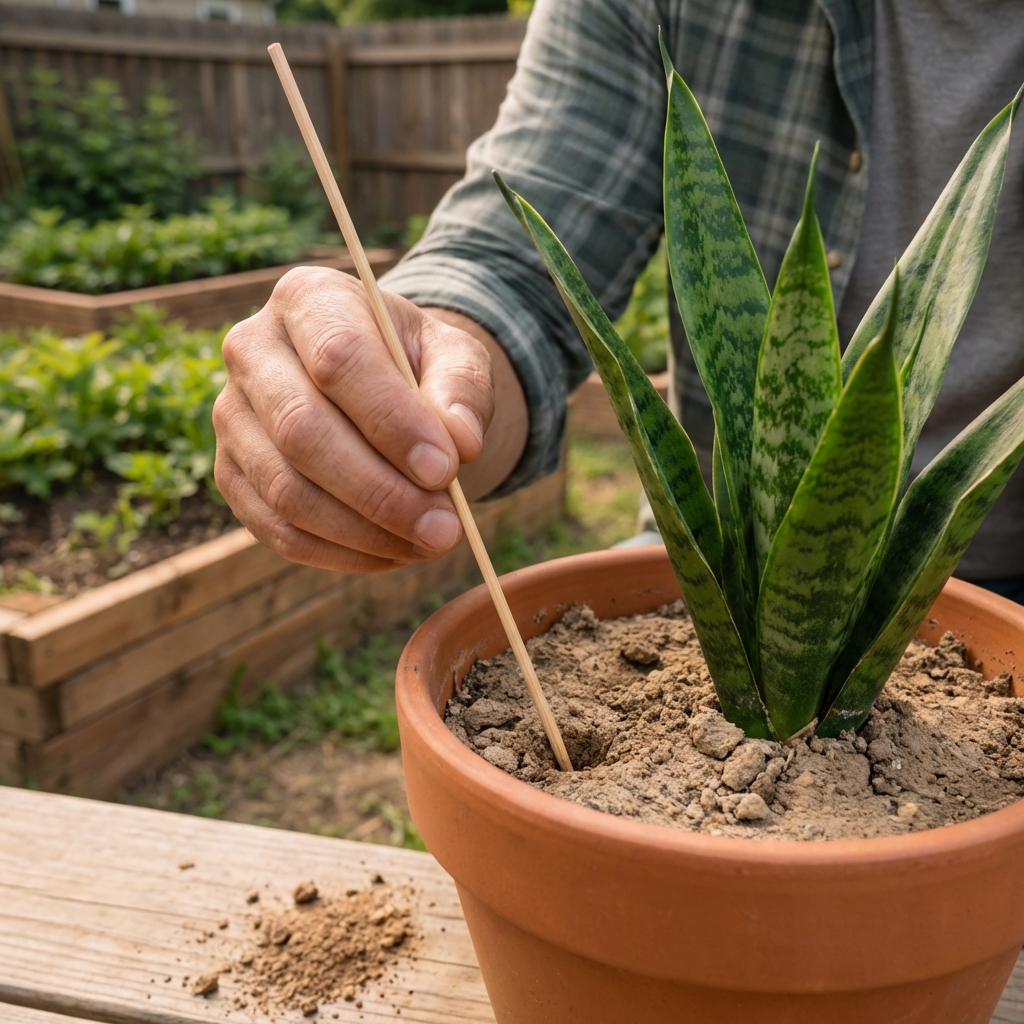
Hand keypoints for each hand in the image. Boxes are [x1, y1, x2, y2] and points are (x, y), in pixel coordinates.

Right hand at [213, 266, 526, 572]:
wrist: (374, 383)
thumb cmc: (414, 365)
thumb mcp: (454, 356)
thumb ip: (462, 390)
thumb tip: (459, 444)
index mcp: (308, 299)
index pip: (338, 359)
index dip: (392, 422)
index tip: (446, 470)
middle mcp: (251, 350)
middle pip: (302, 431)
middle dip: (380, 491)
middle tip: (446, 529)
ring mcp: (231, 416)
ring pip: (286, 490)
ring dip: (365, 531)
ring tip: (430, 543)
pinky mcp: (231, 473)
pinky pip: (278, 529)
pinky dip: (341, 553)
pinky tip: (393, 552)